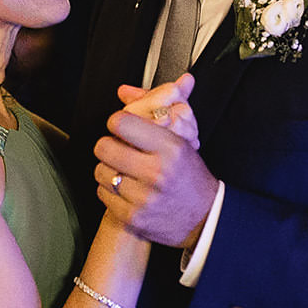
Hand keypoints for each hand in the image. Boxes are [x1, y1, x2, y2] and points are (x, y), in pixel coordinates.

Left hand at [95, 74, 218, 247]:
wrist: (206, 217)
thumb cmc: (190, 174)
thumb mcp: (181, 138)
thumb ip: (153, 108)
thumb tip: (125, 90)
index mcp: (170, 148)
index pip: (122, 123)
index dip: (118, 122)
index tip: (121, 126)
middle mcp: (156, 172)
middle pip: (105, 147)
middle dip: (109, 145)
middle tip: (117, 148)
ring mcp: (144, 197)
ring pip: (101, 171)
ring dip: (107, 168)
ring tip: (122, 169)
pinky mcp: (133, 217)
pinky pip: (103, 193)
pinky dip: (109, 189)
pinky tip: (124, 187)